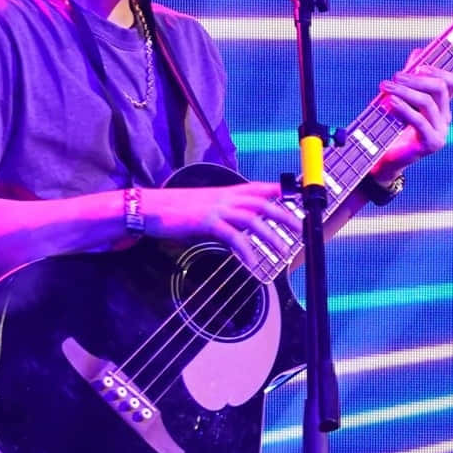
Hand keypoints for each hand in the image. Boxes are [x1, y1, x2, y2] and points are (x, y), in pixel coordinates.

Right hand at [139, 181, 302, 271]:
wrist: (150, 207)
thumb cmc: (177, 209)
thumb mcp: (207, 207)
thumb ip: (227, 214)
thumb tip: (242, 227)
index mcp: (227, 192)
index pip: (259, 188)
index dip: (280, 191)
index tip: (299, 197)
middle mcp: (225, 197)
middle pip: (263, 203)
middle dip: (286, 216)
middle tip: (302, 230)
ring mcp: (217, 209)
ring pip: (253, 219)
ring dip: (271, 236)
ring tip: (284, 251)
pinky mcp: (207, 223)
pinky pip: (233, 237)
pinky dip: (245, 251)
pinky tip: (252, 264)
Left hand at [371, 49, 452, 179]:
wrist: (386, 159)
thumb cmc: (393, 127)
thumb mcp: (402, 99)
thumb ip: (411, 78)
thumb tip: (418, 52)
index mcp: (442, 106)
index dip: (439, 70)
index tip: (418, 65)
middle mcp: (445, 117)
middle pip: (440, 88)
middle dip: (416, 78)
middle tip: (395, 76)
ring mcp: (441, 131)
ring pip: (428, 102)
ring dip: (405, 91)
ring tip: (385, 87)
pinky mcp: (431, 143)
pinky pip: (419, 120)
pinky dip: (404, 108)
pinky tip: (390, 102)